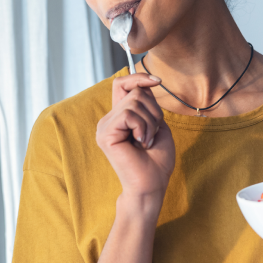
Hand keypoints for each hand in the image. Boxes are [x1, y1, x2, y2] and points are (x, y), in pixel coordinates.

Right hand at [96, 73, 175, 205]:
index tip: (157, 81)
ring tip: (146, 141)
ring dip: (150, 122)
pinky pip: (129, 114)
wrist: (152, 185)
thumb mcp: (156, 123)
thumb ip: (147, 104)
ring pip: (134, 102)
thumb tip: (143, 84)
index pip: (122, 84)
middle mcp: (108, 120)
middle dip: (153, 110)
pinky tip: (141, 143)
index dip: (138, 77)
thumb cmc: (157, 159)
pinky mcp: (105, 134)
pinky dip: (143, 127)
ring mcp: (104, 127)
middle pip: (134, 92)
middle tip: (152, 133)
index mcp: (119, 117)